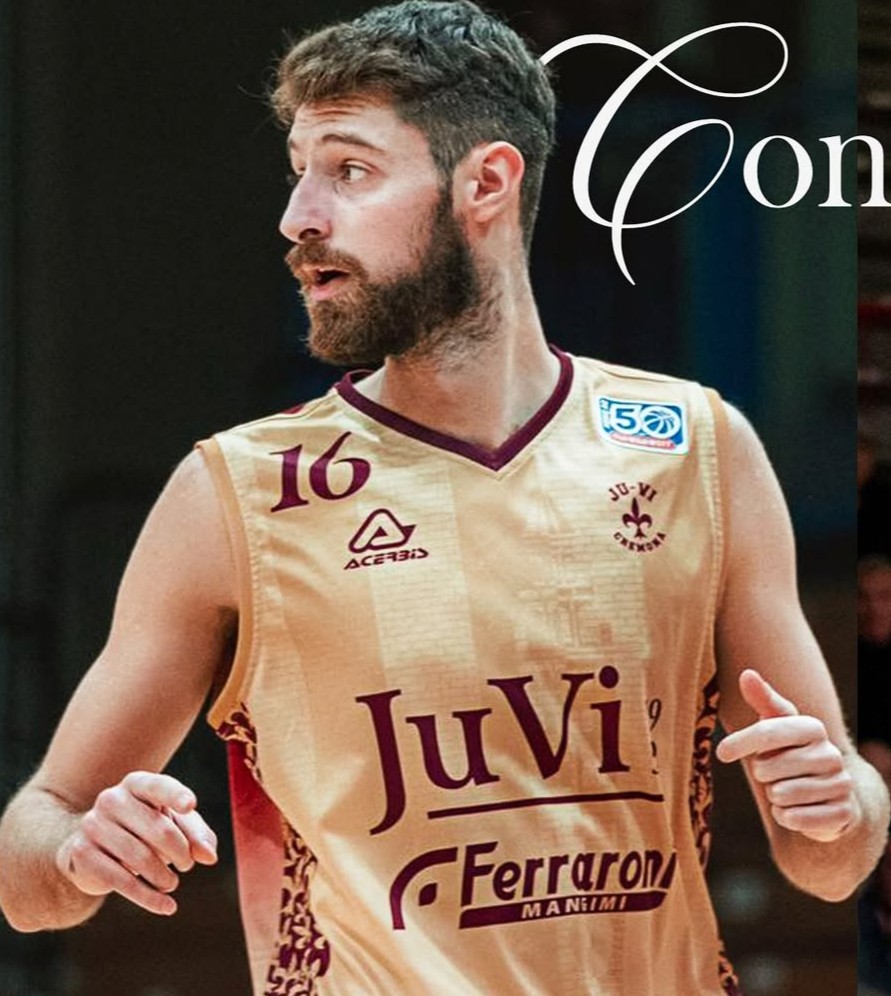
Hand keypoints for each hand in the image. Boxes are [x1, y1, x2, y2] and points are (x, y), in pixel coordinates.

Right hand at [56, 771, 217, 915]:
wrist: (93, 846)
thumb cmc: (144, 829)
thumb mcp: (173, 824)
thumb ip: (196, 835)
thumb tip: (209, 856)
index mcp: (137, 784)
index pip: (159, 785)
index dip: (175, 795)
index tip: (190, 805)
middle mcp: (112, 799)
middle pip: (159, 829)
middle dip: (181, 853)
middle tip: (187, 865)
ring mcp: (93, 825)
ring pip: (141, 858)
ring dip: (165, 877)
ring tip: (172, 882)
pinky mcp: (82, 855)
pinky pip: (121, 881)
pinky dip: (149, 897)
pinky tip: (167, 906)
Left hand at [716, 669, 856, 841]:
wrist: (829, 795)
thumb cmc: (791, 753)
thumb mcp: (776, 725)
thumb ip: (762, 699)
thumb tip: (747, 673)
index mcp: (813, 727)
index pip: (767, 731)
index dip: (741, 742)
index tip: (721, 753)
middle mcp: (831, 754)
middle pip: (768, 768)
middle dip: (763, 774)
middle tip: (775, 773)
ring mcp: (841, 784)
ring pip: (781, 795)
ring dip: (775, 797)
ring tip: (787, 789)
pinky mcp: (843, 814)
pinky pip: (795, 819)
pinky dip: (787, 817)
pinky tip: (796, 810)